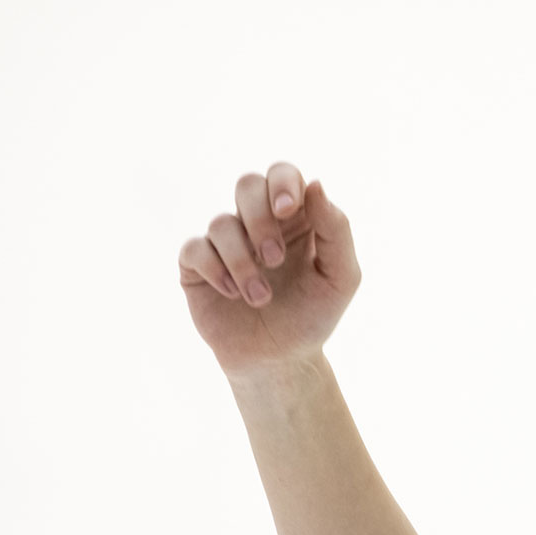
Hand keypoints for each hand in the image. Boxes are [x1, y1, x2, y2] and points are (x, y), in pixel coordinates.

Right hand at [178, 163, 360, 376]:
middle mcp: (257, 222)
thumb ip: (336, 231)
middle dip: (260, 219)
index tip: (288, 210)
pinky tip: (233, 294)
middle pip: (247, 184)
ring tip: (261, 297)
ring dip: (243, 262)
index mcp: (294, 218)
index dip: (282, 183)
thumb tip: (316, 185)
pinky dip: (216, 270)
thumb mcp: (340, 278)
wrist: (280, 360)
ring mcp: (225, 242)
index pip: (283, 174)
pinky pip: (195, 248)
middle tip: (275, 258)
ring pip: (221, 222)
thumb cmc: (312, 316)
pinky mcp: (197, 265)